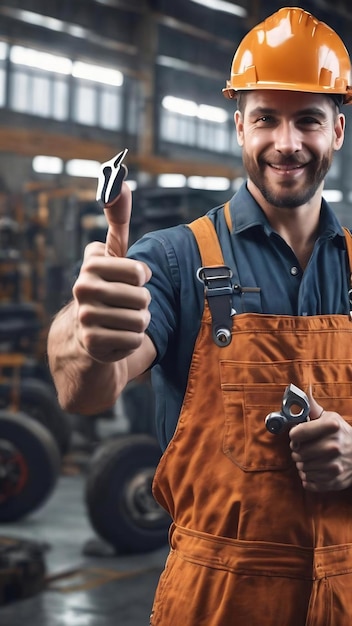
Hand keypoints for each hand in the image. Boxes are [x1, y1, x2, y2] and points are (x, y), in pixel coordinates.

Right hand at [72, 178, 151, 362]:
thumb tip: (120, 181)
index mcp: (91, 265)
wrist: (85, 334)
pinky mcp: (93, 344)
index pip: (139, 272)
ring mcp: (86, 318)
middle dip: (143, 303)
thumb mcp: (112, 253)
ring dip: (139, 323)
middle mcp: (83, 289)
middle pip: (143, 298)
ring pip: (141, 321)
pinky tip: (117, 336)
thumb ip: (117, 218)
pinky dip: (133, 340)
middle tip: (126, 304)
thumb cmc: (108, 287)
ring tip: (122, 320)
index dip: (142, 278)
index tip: (130, 279)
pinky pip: (135, 340)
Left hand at [289, 390, 351, 491]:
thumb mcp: (329, 418)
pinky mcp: (336, 481)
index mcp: (332, 427)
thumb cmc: (341, 434)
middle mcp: (335, 446)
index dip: (293, 436)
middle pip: (298, 454)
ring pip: (302, 469)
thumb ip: (311, 408)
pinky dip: (308, 478)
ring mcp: (336, 466)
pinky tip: (313, 471)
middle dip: (297, 452)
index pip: (296, 434)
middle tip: (301, 450)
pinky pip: (309, 483)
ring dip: (302, 466)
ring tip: (308, 460)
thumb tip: (301, 391)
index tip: (297, 437)